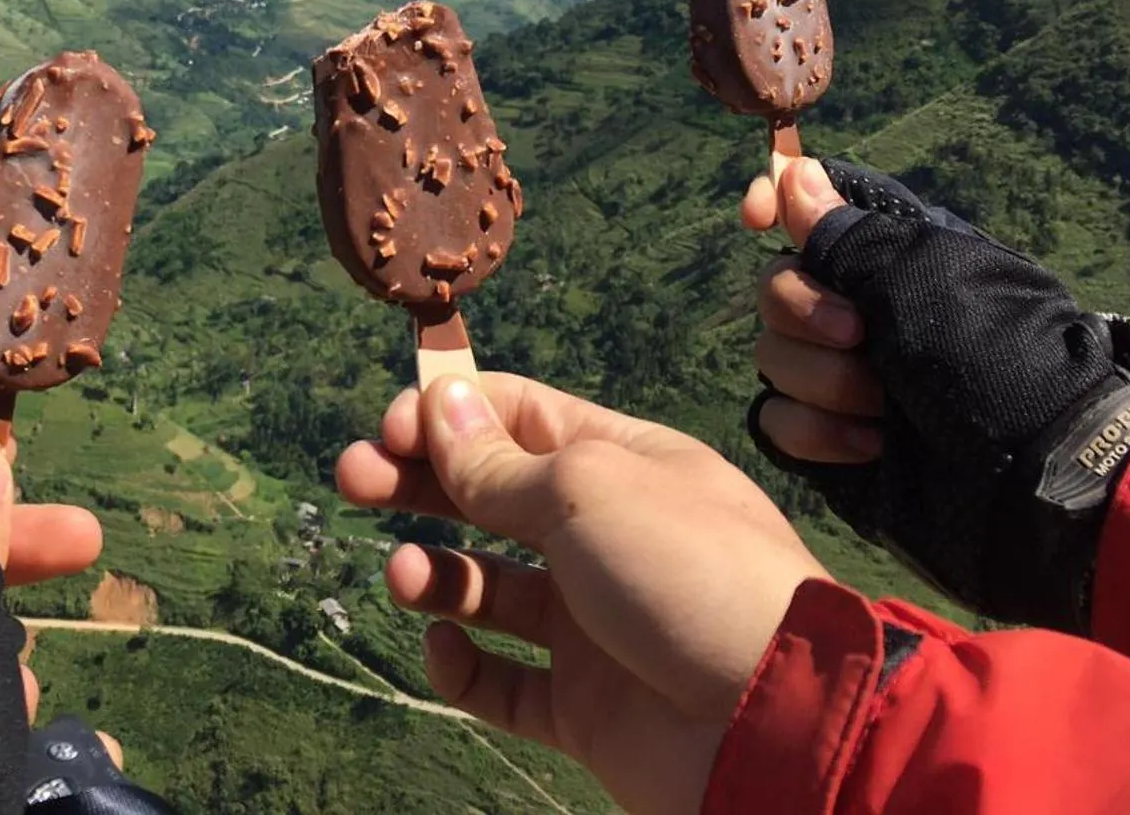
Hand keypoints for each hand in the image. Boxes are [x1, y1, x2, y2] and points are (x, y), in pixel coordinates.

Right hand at [338, 374, 827, 814]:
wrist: (778, 725)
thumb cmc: (690, 577)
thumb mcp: (587, 491)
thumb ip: (500, 461)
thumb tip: (439, 403)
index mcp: (623, 465)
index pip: (521, 417)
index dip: (449, 415)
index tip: (390, 426)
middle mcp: (608, 539)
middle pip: (491, 497)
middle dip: (418, 484)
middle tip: (351, 478)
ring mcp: (597, 626)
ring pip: (489, 589)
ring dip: (434, 574)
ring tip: (404, 578)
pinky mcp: (588, 709)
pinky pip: (506, 683)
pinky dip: (464, 666)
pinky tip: (446, 648)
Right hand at [737, 155, 1129, 629]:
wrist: (1030, 475)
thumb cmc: (992, 359)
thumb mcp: (925, 279)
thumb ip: (846, 233)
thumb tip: (793, 172)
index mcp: (888, 259)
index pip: (808, 210)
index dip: (772, 204)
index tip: (756, 219)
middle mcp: (859, 310)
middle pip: (775, 286)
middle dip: (805, 312)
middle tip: (860, 337)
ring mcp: (840, 376)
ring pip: (772, 356)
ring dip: (824, 381)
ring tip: (884, 407)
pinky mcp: (828, 436)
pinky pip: (776, 419)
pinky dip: (816, 432)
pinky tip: (869, 445)